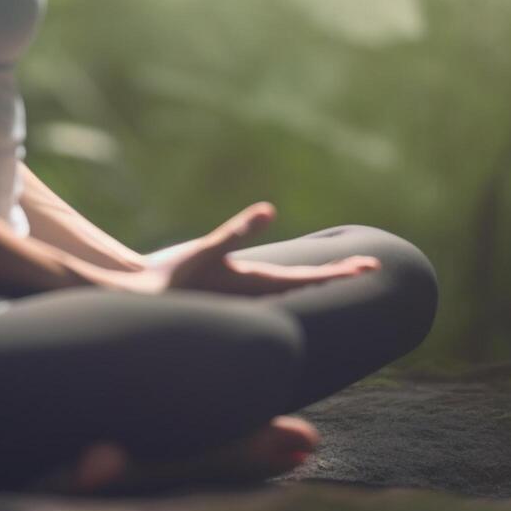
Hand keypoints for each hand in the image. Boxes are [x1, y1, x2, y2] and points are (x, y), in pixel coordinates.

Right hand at [147, 202, 382, 295]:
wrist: (140, 301)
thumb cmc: (171, 277)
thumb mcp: (207, 249)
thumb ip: (238, 230)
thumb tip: (271, 209)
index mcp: (256, 284)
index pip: (309, 278)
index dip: (340, 273)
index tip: (370, 267)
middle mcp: (254, 294)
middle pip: (305, 283)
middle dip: (337, 274)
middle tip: (369, 266)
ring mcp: (243, 296)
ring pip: (290, 288)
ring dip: (316, 278)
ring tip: (340, 270)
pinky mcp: (230, 294)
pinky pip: (271, 290)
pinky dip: (291, 282)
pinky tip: (293, 279)